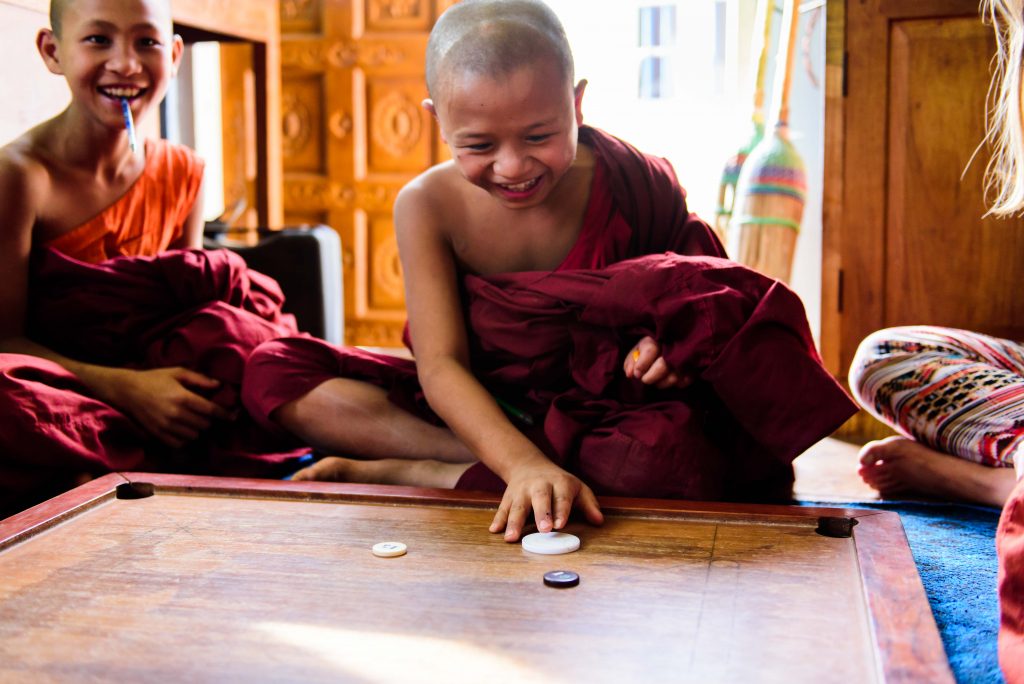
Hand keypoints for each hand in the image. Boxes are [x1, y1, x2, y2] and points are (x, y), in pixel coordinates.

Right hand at [102, 367, 231, 446]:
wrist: (126, 390)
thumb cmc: (154, 379)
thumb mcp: (177, 372)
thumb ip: (199, 379)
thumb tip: (218, 385)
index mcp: (182, 398)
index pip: (211, 411)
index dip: (225, 414)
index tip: (234, 416)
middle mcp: (175, 414)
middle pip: (205, 425)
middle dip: (209, 419)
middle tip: (205, 412)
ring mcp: (166, 427)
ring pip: (194, 435)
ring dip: (197, 429)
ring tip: (192, 419)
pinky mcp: (158, 435)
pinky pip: (180, 443)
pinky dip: (185, 438)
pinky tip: (183, 428)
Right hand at [490, 457, 603, 541]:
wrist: (529, 465)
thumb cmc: (559, 483)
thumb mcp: (577, 488)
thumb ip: (589, 505)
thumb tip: (599, 522)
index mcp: (559, 482)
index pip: (562, 497)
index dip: (561, 511)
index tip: (560, 525)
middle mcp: (539, 485)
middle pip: (540, 498)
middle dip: (542, 514)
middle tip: (544, 530)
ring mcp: (522, 491)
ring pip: (517, 506)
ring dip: (514, 522)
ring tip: (511, 538)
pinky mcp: (508, 497)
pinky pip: (502, 508)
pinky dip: (498, 519)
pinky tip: (495, 530)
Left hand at [624, 335, 693, 388]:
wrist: (673, 342)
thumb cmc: (652, 348)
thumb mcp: (639, 349)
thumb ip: (631, 361)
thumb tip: (630, 374)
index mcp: (657, 337)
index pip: (650, 350)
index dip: (642, 364)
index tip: (637, 374)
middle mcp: (674, 344)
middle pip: (663, 366)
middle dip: (651, 377)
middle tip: (645, 380)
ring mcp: (686, 356)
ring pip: (674, 376)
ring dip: (662, 383)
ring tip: (657, 381)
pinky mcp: (696, 365)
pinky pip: (685, 380)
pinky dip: (676, 384)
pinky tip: (670, 379)